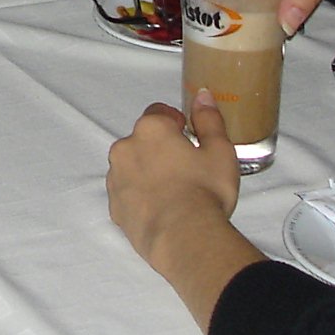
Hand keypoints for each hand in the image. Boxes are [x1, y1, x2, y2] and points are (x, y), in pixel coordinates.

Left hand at [106, 90, 262, 329]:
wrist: (183, 238)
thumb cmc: (205, 191)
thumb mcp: (220, 151)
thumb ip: (209, 119)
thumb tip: (202, 96)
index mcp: (150, 129)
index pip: (160, 112)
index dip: (177, 123)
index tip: (191, 140)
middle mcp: (125, 148)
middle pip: (144, 140)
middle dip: (161, 149)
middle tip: (188, 170)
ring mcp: (115, 179)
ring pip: (132, 167)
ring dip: (148, 172)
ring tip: (175, 194)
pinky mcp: (114, 207)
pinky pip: (127, 193)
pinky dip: (140, 197)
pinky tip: (162, 210)